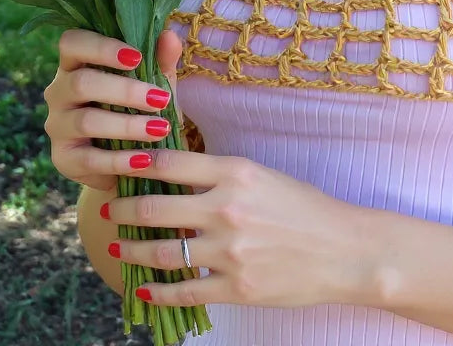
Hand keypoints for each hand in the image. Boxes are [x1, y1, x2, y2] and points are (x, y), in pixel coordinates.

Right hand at [43, 28, 184, 192]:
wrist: (131, 157)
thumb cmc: (139, 107)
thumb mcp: (154, 82)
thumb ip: (160, 60)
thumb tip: (169, 36)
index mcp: (76, 63)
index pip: (73, 43)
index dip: (101, 47)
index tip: (137, 57)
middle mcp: (59, 91)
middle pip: (81, 83)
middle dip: (124, 91)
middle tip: (161, 99)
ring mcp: (57, 126)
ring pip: (86, 121)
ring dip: (127, 125)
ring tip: (160, 129)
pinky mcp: (63, 158)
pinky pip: (89, 159)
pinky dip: (120, 160)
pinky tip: (145, 160)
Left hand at [101, 149, 375, 309]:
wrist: (344, 251)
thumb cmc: (307, 208)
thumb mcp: (264, 176)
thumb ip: (222, 175)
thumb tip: (176, 173)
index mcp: (237, 173)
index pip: (171, 162)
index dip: (136, 162)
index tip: (117, 163)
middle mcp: (228, 209)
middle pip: (155, 208)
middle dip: (123, 209)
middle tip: (109, 208)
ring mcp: (229, 252)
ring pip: (162, 251)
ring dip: (132, 250)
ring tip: (118, 247)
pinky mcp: (235, 288)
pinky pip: (183, 291)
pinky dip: (157, 290)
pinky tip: (143, 287)